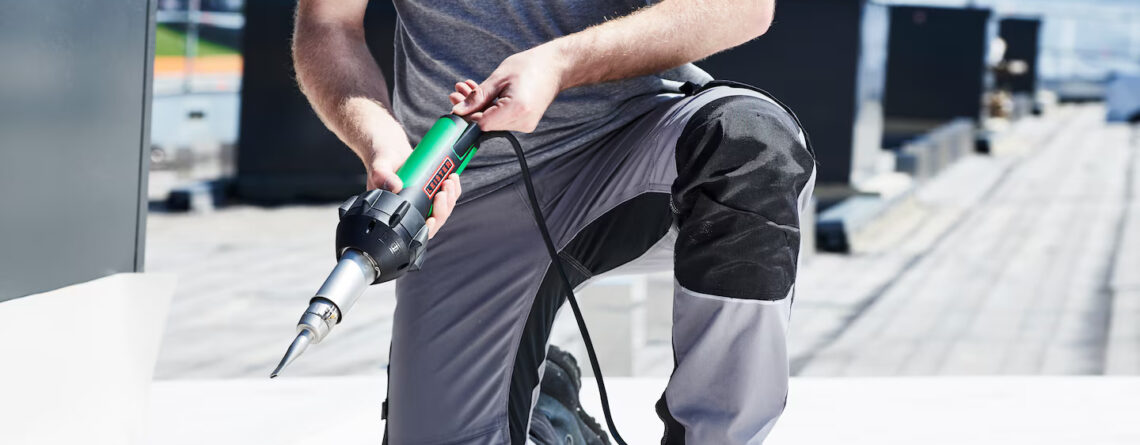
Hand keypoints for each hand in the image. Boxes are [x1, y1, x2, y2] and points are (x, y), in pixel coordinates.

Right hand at [366, 139, 460, 238]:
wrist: (392, 153)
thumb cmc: (383, 164)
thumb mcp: (379, 168)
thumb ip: (383, 177)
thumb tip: (395, 186)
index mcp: (397, 212)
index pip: (414, 231)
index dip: (426, 229)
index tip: (431, 219)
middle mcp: (414, 210)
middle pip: (435, 220)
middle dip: (443, 208)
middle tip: (442, 192)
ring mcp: (426, 202)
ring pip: (445, 209)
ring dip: (451, 197)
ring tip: (449, 180)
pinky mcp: (434, 191)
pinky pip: (449, 196)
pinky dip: (454, 189)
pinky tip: (452, 177)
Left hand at [450, 45, 566, 131]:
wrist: (555, 67)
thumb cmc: (529, 66)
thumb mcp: (498, 78)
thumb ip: (477, 97)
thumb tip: (458, 110)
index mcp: (517, 109)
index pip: (481, 123)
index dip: (466, 114)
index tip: (455, 100)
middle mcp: (523, 122)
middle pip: (486, 124)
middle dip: (470, 108)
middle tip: (458, 91)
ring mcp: (526, 125)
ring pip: (492, 122)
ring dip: (479, 106)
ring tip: (470, 88)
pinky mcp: (525, 124)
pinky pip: (501, 119)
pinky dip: (491, 108)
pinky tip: (484, 94)